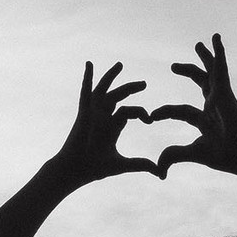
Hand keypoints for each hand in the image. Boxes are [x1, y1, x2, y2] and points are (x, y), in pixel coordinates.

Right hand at [50, 61, 158, 186]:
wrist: (76, 169)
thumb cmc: (94, 168)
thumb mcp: (122, 164)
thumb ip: (140, 164)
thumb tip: (160, 172)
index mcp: (111, 127)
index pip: (128, 112)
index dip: (141, 113)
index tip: (150, 120)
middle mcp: (103, 117)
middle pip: (117, 97)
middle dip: (131, 88)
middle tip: (144, 84)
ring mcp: (93, 113)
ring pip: (104, 90)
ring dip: (112, 76)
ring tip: (120, 64)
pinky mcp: (84, 112)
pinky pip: (86, 91)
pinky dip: (87, 77)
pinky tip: (89, 64)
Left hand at [149, 34, 236, 177]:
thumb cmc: (228, 155)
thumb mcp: (195, 153)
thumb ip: (174, 155)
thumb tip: (158, 168)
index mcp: (205, 121)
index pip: (181, 112)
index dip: (165, 112)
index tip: (151, 116)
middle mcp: (213, 106)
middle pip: (200, 85)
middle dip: (188, 74)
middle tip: (173, 66)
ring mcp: (220, 97)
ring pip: (210, 73)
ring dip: (205, 58)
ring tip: (198, 44)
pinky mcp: (225, 90)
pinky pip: (220, 67)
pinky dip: (218, 52)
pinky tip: (215, 38)